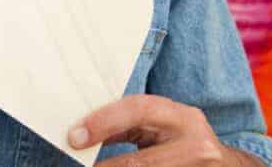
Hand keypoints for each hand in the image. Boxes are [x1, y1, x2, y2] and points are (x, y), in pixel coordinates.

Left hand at [67, 94, 264, 165]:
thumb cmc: (182, 140)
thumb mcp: (160, 126)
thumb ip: (127, 126)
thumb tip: (82, 133)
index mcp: (183, 118)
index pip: (139, 110)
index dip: (104, 121)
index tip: (75, 136)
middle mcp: (196, 145)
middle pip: (142, 162)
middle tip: (81, 166)